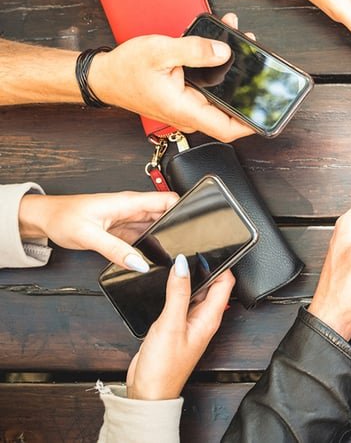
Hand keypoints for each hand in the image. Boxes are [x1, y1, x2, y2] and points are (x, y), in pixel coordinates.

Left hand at [17, 190, 177, 270]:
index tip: (195, 224)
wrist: (44, 219)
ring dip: (164, 238)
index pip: (168, 199)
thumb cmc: (62, 217)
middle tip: (183, 246)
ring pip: (157, 226)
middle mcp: (132, 209)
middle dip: (178, 227)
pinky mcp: (123, 230)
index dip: (185, 209)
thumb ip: (116, 250)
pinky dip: (151, 245)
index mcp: (129, 202)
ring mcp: (129, 219)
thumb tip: (140, 262)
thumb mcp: (89, 235)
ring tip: (169, 254)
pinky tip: (152, 257)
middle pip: (167, 214)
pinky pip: (145, 236)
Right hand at [89, 12, 254, 142]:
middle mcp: (188, 113)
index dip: (252, 123)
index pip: (227, 128)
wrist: (104, 76)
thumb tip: (223, 52)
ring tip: (241, 44)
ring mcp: (187, 107)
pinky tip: (221, 48)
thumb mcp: (160, 51)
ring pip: (220, 96)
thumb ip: (194, 50)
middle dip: (247, 86)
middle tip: (257, 62)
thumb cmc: (124, 69)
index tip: (269, 112)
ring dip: (233, 73)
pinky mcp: (186, 98)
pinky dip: (218, 69)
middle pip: (229, 109)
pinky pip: (209, 89)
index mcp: (184, 109)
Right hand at [127, 256, 233, 399]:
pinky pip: (180, 302)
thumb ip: (178, 293)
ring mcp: (189, 322)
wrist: (148, 393)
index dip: (221, 263)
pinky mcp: (175, 326)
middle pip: (210, 285)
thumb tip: (182, 264)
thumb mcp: (171, 325)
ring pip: (194, 292)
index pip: (225, 283)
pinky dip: (176, 291)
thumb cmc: (163, 368)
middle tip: (189, 250)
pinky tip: (165, 285)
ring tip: (176, 264)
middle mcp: (203, 319)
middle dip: (203, 267)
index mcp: (210, 318)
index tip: (210, 247)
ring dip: (188, 279)